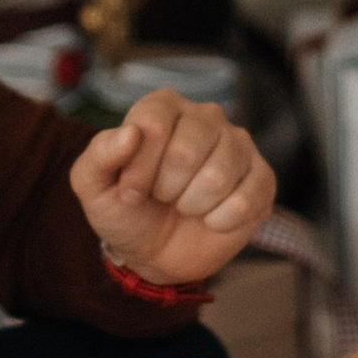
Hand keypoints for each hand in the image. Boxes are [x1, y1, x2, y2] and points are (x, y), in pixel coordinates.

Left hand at [70, 88, 274, 288]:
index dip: (138, 171)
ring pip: (217, 177)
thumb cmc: (126, 210)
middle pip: (186, 152)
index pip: (152, 127)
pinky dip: (220, 221)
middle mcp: (205, 116)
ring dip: (192, 206)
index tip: (131, 191)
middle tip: (162, 198)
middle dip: (166, 190)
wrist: (155, 252)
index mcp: (162, 105)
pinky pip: (246, 201)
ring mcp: (238, 144)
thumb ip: (99, 155)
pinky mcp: (262, 178)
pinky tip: (211, 219)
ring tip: (186, 206)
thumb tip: (130, 133)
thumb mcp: (94, 186)